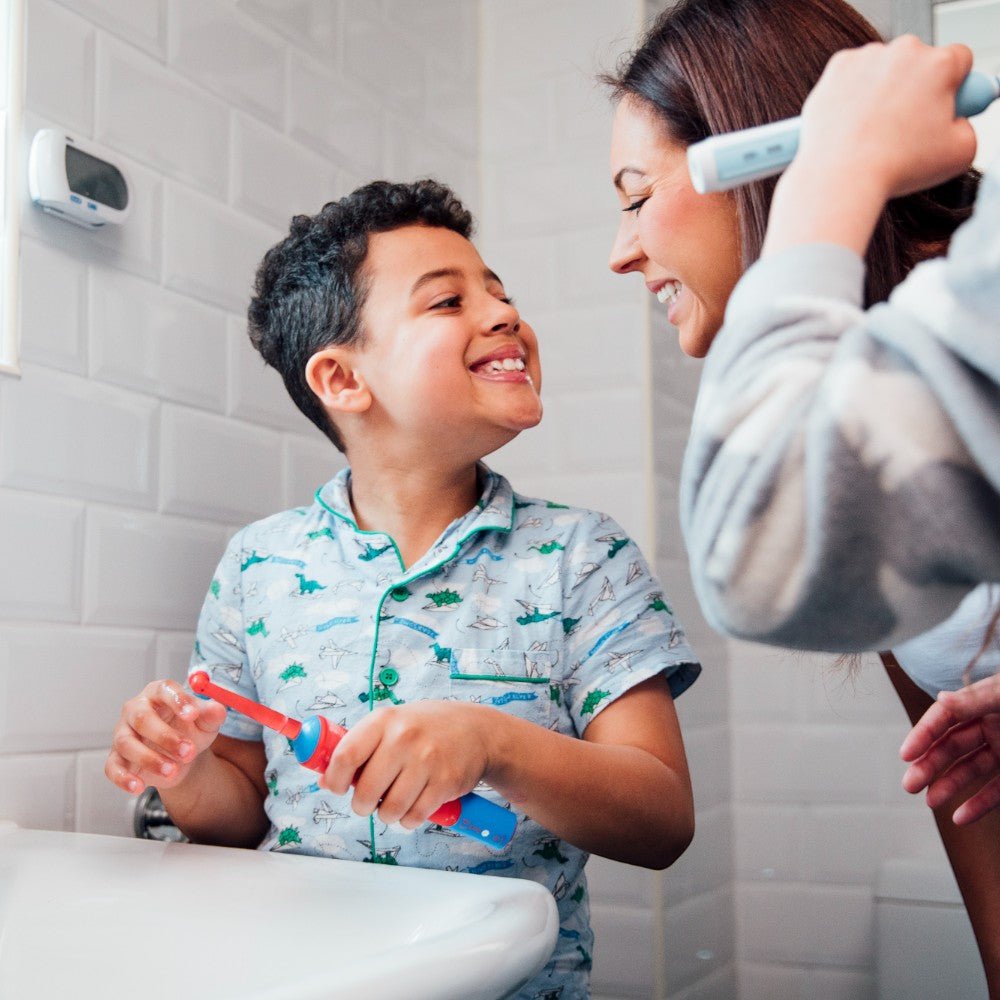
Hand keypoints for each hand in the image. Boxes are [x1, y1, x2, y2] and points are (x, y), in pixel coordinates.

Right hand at [105, 679, 226, 794]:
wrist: (181, 755)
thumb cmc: (191, 729)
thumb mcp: (206, 722)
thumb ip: (213, 714)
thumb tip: (218, 710)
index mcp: (159, 693)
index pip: (163, 690)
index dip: (177, 700)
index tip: (192, 714)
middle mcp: (136, 710)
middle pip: (142, 717)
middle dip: (165, 736)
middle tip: (187, 751)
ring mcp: (123, 733)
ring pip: (127, 743)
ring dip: (149, 759)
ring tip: (172, 770)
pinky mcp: (117, 758)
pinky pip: (112, 767)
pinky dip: (123, 778)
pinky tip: (139, 786)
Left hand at [320, 702, 494, 828]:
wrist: (478, 731)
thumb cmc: (427, 728)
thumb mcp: (392, 724)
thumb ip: (360, 747)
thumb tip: (323, 779)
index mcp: (384, 721)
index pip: (345, 756)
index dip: (334, 779)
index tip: (336, 787)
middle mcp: (404, 738)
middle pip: (365, 791)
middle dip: (361, 805)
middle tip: (367, 802)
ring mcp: (426, 761)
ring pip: (389, 810)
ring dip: (386, 815)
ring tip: (393, 803)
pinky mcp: (444, 783)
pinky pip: (414, 817)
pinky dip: (408, 819)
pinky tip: (413, 805)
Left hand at [797, 36, 976, 201]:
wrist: (840, 176)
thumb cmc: (897, 168)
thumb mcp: (960, 153)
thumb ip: (967, 126)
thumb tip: (956, 118)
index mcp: (940, 65)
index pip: (959, 60)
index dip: (952, 85)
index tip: (941, 104)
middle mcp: (905, 51)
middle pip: (919, 62)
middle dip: (915, 87)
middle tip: (903, 125)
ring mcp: (868, 56)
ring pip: (884, 68)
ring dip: (882, 90)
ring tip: (872, 130)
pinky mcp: (837, 67)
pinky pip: (853, 76)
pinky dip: (852, 94)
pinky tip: (852, 122)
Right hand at [900, 674, 999, 824]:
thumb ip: (978, 698)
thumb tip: (943, 699)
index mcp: (982, 702)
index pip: (944, 717)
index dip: (923, 734)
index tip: (905, 753)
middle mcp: (988, 725)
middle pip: (951, 747)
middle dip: (928, 766)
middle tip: (909, 784)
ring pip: (968, 770)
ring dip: (947, 786)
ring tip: (929, 802)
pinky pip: (996, 792)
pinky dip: (979, 805)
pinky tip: (960, 818)